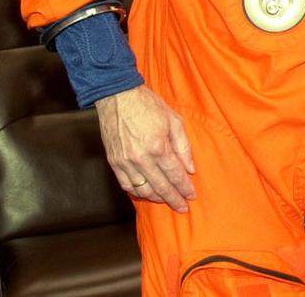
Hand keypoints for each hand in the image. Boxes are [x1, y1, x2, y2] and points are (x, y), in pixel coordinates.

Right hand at [95, 84, 195, 211]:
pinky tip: (147, 193)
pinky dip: (137, 193)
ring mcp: (125, 162)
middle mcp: (140, 158)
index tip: (191, 196)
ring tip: (167, 200)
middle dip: (173, 199)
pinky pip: (126, 185)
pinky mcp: (113, 162)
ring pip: (142, 190)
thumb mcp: (173, 120)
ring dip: (156, 198)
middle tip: (182, 207)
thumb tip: (190, 169)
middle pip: (160, 187)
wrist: (117, 97)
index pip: (174, 175)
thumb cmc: (148, 105)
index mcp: (158, 146)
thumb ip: (183, 146)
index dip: (184, 188)